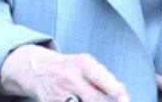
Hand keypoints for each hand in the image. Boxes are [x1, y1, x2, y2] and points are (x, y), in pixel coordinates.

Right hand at [0, 44, 130, 101]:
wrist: (37, 68)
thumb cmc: (69, 68)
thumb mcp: (86, 65)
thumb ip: (104, 77)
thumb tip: (122, 91)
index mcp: (82, 63)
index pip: (102, 79)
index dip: (116, 92)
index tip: (124, 99)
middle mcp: (70, 76)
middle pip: (95, 98)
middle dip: (103, 101)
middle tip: (106, 99)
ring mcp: (59, 92)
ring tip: (84, 97)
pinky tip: (76, 99)